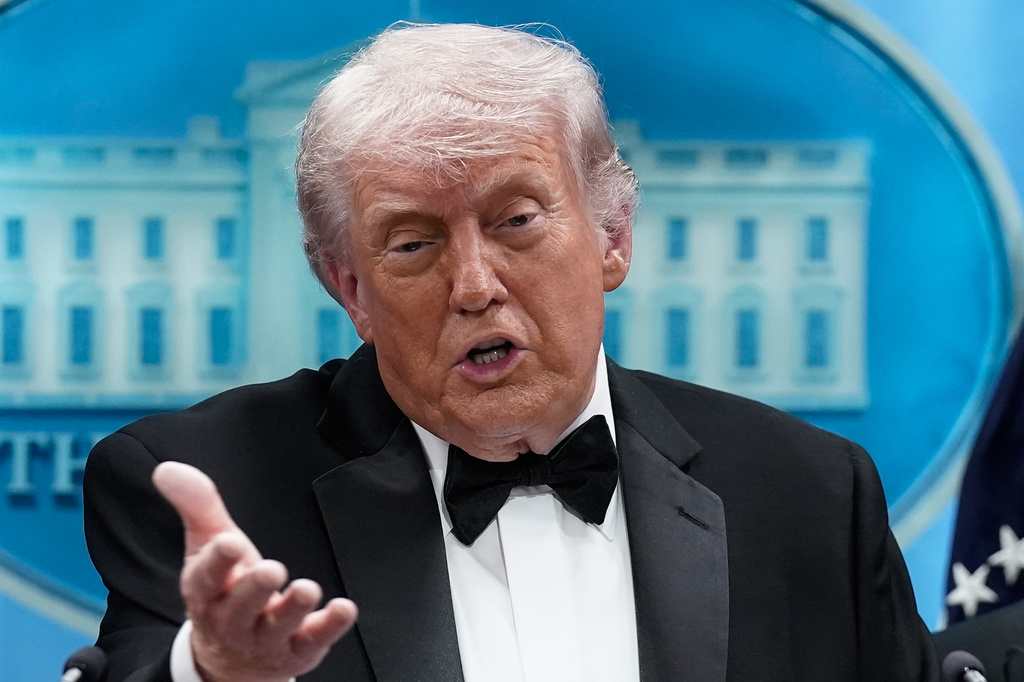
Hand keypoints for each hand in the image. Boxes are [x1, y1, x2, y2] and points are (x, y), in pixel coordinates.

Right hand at [153, 462, 357, 681]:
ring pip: (277, 626)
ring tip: (307, 589)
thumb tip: (168, 470)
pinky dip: (329, 626)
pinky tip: (343, 609)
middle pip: (241, 607)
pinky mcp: (296, 651)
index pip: (206, 577)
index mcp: (207, 591)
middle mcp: (232, 620)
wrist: (230, 660)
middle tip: (271, 569)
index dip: (217, 561)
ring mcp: (265, 639)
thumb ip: (197, 505)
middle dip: (255, 589)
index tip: (229, 542)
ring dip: (293, 609)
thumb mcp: (208, 546)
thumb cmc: (224, 590)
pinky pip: (313, 640)